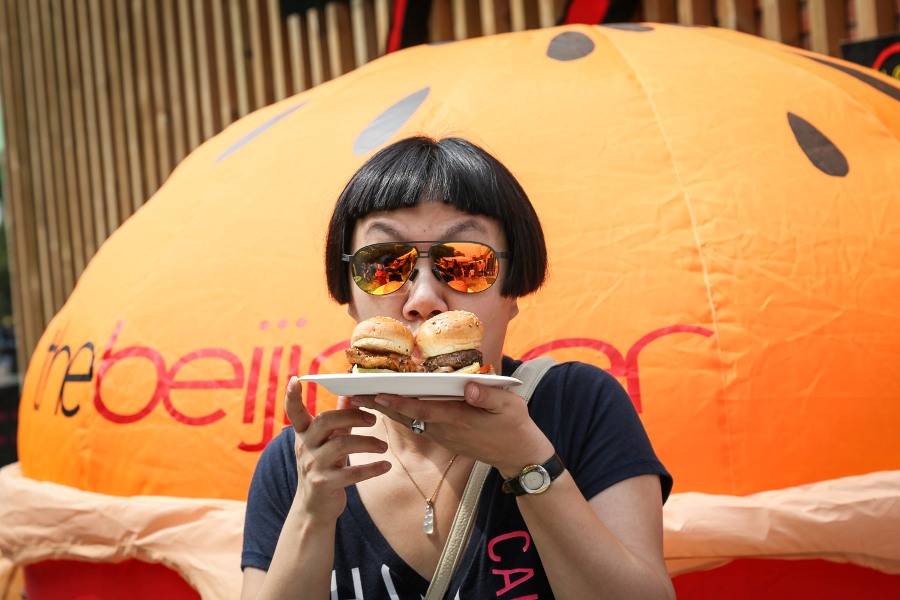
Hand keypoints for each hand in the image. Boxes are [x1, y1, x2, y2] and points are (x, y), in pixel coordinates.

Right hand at [283, 377, 390, 521]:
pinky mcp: (325, 484)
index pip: (294, 412)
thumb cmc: (324, 467)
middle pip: (325, 421)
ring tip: (384, 447)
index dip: (292, 396)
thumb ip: (338, 417)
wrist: (315, 507)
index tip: (295, 379)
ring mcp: (313, 466)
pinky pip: (352, 473)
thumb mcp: (326, 441)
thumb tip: (349, 391)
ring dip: (368, 442)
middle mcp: (305, 447)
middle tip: (374, 419)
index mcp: (304, 434)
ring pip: (342, 445)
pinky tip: (386, 466)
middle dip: (352, 415)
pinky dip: (372, 468)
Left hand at [353, 383, 553, 477]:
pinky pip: (417, 424)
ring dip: (385, 409)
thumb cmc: (515, 426)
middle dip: (379, 403)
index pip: (422, 409)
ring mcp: (443, 435)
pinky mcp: (445, 437)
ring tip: (362, 395)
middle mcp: (445, 429)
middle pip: (406, 415)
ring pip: (408, 420)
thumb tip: (469, 386)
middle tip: (354, 392)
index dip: (398, 401)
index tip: (377, 393)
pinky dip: (400, 414)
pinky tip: (388, 404)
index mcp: (458, 419)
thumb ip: (488, 395)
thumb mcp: (510, 406)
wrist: (519, 456)